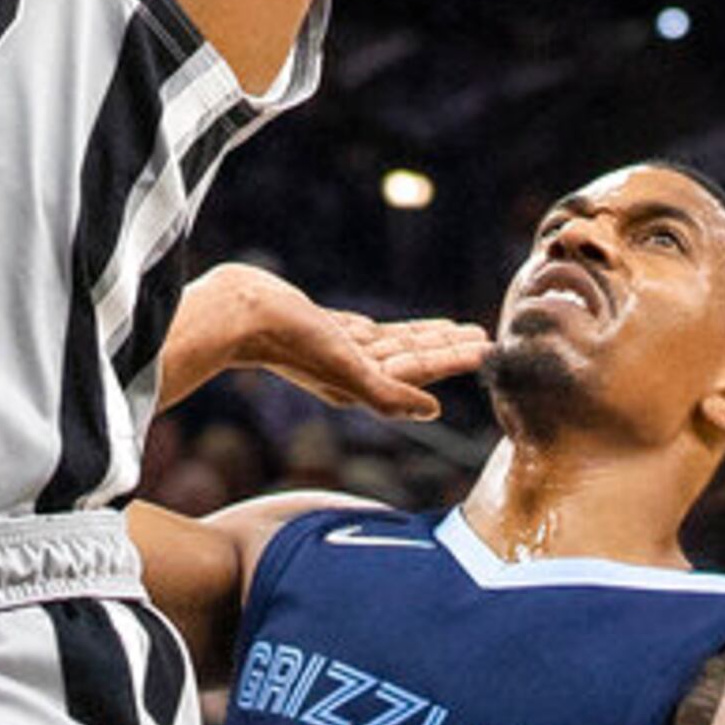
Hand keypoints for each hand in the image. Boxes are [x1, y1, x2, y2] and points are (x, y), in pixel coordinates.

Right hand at [163, 262, 492, 418]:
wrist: (239, 314)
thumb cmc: (291, 342)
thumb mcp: (346, 370)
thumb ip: (388, 395)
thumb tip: (433, 410)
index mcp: (361, 383)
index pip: (420, 372)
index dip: (453, 359)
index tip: (485, 348)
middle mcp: (352, 370)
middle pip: (413, 357)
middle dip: (446, 348)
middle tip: (481, 336)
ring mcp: (336, 349)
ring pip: (394, 342)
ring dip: (425, 335)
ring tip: (455, 327)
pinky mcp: (322, 327)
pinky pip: (368, 330)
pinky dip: (390, 330)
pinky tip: (400, 329)